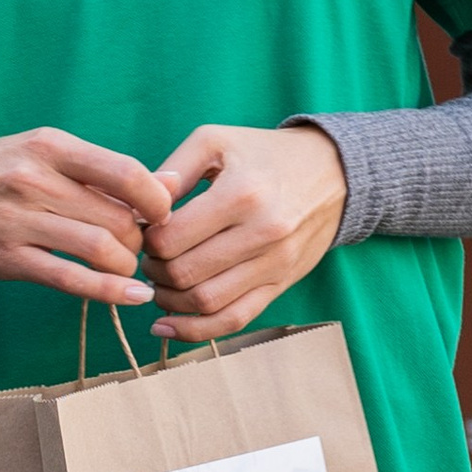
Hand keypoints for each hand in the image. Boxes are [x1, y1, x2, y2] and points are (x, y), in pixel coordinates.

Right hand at [0, 125, 169, 304]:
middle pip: (118, 217)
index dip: (156, 200)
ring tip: (125, 267)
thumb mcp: (46, 154)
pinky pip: (70, 278)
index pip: (125, 172)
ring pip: (100, 248)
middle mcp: (36, 180)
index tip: (161, 214)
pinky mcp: (8, 258)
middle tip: (138, 246)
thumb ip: (104, 171)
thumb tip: (172, 182)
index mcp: (51, 146)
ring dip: (126, 265)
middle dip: (140, 239)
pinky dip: (109, 291)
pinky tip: (130, 296)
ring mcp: (20, 220)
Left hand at [144, 123, 346, 341]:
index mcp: (241, 194)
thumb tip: (139, 207)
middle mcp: (262, 233)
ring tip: (160, 282)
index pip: (171, 238)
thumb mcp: (215, 142)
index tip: (144, 232)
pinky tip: (167, 326)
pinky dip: (196, 330)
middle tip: (149, 258)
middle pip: (184, 273)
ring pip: (205, 302)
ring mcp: (275, 263)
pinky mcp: (281, 284)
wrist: (333, 173)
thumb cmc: (263, 154)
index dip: (145, 241)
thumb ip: (172, 171)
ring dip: (168, 300)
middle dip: (153, 270)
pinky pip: (235, 319)